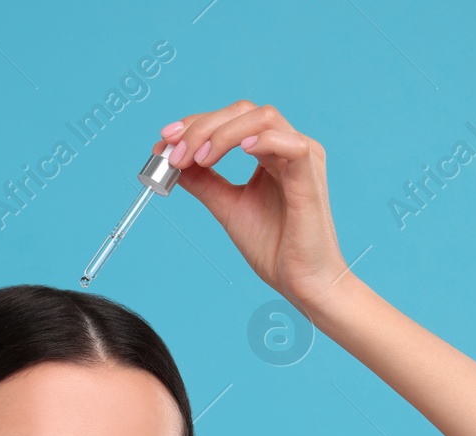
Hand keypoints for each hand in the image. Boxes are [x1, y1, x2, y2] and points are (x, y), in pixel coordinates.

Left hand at [156, 101, 350, 313]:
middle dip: (202, 127)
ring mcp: (302, 158)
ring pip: (262, 118)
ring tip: (199, 159)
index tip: (165, 139)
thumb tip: (170, 159)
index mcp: (270, 152)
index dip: (195, 123)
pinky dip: (264, 140)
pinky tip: (241, 150)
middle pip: (242, 112)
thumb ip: (203, 181)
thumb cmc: (274, 247)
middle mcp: (287, 147)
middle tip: (175, 154)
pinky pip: (292, 144)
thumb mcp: (227, 207)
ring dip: (222, 133)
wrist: (301, 282)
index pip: (231, 119)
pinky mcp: (310, 177)